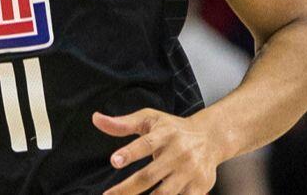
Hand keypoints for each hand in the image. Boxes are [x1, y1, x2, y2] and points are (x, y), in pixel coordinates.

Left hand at [94, 109, 221, 194]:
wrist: (211, 137)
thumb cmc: (173, 129)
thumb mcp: (149, 119)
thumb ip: (122, 123)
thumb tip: (95, 119)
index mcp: (164, 134)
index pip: (145, 144)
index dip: (129, 153)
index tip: (114, 161)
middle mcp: (178, 153)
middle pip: (149, 175)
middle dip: (127, 189)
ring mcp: (189, 172)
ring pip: (164, 194)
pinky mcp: (199, 186)